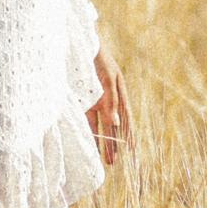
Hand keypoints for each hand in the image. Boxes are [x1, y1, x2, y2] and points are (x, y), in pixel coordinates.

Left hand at [87, 48, 129, 165]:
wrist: (75, 43)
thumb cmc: (95, 58)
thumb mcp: (107, 78)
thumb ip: (111, 101)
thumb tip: (115, 124)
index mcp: (119, 90)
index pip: (125, 117)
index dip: (128, 134)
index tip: (131, 151)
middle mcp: (108, 97)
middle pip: (113, 124)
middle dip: (114, 143)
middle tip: (114, 163)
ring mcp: (94, 99)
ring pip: (99, 125)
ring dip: (101, 141)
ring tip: (103, 160)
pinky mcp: (81, 99)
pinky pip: (86, 119)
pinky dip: (87, 131)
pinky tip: (88, 144)